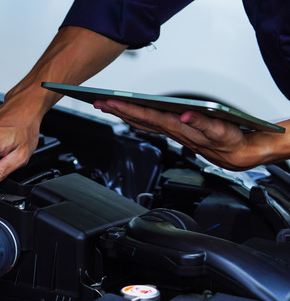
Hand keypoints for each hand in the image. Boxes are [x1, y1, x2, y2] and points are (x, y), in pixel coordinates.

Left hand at [93, 99, 262, 169]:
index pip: (149, 116)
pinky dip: (141, 118)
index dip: (129, 109)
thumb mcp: (222, 132)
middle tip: (99, 102)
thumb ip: (203, 123)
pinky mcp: (181, 132)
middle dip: (119, 111)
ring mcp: (176, 132)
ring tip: (107, 105)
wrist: (245, 155)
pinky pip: (156, 125)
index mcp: (181, 128)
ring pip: (145, 122)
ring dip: (126, 114)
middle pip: (142, 119)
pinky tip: (129, 113)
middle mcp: (174, 131)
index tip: (111, 102)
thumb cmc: (234, 141)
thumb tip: (185, 115)